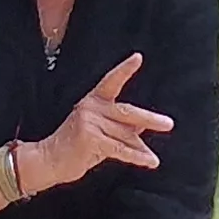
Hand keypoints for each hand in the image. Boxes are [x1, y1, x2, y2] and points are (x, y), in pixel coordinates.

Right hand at [21, 54, 168, 192]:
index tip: (138, 57)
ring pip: (125, 136)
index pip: (111, 81)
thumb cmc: (76, 146)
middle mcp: (91, 108)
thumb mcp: (100, 131)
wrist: (49, 161)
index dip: (124, 70)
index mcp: (93, 101)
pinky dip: (137, 157)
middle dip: (149, 119)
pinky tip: (150, 161)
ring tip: (153, 159)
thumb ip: (121, 126)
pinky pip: (120, 149)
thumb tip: (145, 124)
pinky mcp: (91, 139)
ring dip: (140, 150)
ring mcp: (90, 123)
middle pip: (127, 112)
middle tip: (169, 124)